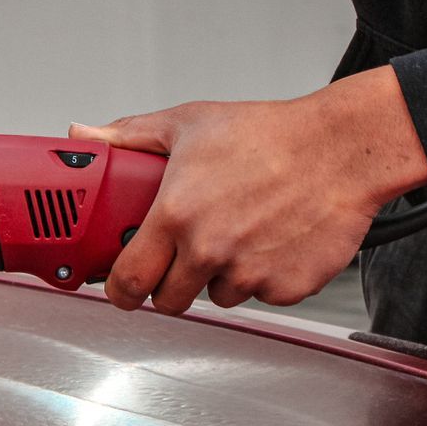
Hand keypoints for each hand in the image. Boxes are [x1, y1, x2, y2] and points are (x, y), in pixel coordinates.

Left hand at [70, 67, 426, 313]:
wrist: (342, 149)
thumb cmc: (270, 136)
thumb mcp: (188, 125)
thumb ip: (128, 136)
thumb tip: (85, 135)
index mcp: (176, 216)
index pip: (128, 279)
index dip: (119, 291)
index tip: (121, 290)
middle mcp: (209, 249)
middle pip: (169, 300)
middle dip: (170, 285)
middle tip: (183, 259)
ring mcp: (249, 273)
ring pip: (217, 297)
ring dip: (219, 277)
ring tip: (238, 234)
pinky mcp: (286, 287)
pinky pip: (261, 295)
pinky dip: (262, 277)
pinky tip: (271, 240)